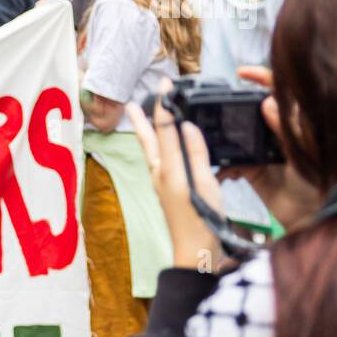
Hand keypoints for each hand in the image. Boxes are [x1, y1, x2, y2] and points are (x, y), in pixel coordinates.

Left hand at [128, 85, 224, 271]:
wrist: (196, 252)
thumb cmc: (202, 221)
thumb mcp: (204, 183)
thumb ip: (196, 154)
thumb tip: (187, 126)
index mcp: (169, 169)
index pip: (165, 129)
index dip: (165, 104)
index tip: (165, 83)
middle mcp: (161, 174)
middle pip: (149, 140)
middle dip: (142, 119)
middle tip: (132, 103)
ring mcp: (163, 184)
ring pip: (152, 151)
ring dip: (147, 132)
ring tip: (141, 118)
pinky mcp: (168, 192)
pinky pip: (160, 162)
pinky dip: (159, 148)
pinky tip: (164, 149)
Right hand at [218, 66, 320, 230]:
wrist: (312, 216)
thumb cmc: (320, 179)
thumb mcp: (305, 149)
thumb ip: (286, 127)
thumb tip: (267, 102)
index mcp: (292, 122)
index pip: (277, 92)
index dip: (260, 78)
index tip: (241, 74)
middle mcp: (275, 132)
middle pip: (251, 110)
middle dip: (232, 107)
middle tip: (215, 105)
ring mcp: (261, 150)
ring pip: (237, 134)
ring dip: (223, 136)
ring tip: (210, 135)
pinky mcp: (250, 169)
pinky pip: (230, 161)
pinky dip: (222, 164)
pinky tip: (220, 170)